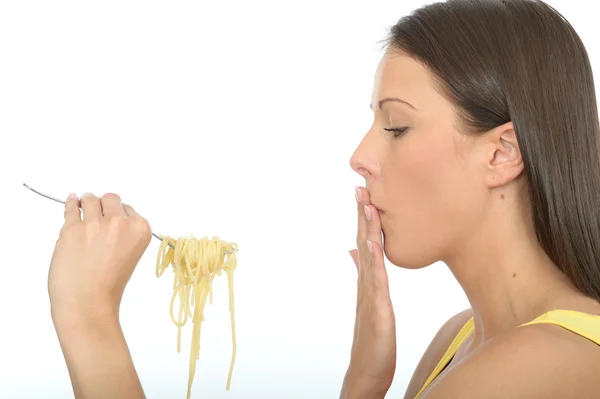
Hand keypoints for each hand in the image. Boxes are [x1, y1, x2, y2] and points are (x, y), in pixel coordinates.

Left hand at [48, 192, 151, 323]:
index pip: (129, 209)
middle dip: (104, 205)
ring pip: (90, 199)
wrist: (89, 304)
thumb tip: (107, 217)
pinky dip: (70, 203)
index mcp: (140, 230)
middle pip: (111, 198)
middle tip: (97, 216)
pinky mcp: (72, 228)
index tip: (112, 221)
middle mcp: (120, 223)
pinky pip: (70, 207)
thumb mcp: (130, 256)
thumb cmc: (108, 287)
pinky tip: (71, 201)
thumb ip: (124, 234)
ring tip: (83, 209)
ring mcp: (95, 224)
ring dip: (86, 203)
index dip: (118, 214)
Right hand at [341, 186, 396, 398]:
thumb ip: (364, 276)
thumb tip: (356, 252)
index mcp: (368, 281)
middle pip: (363, 243)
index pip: (365, 243)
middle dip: (362, 215)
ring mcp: (370, 296)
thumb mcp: (371, 302)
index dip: (364, 219)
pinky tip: (373, 244)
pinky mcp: (376, 310)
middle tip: (360, 187)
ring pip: (368, 257)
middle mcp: (366, 284)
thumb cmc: (372, 340)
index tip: (363, 193)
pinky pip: (375, 281)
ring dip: (367, 230)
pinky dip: (373, 261)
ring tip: (366, 205)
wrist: (367, 372)